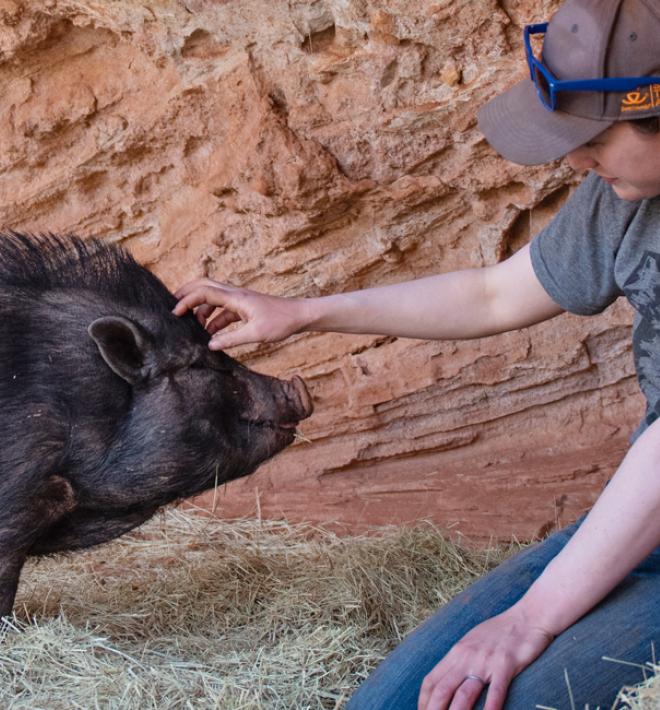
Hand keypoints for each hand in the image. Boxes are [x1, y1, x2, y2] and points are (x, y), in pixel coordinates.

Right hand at [173, 278, 306, 349]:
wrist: (299, 316)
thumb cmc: (281, 322)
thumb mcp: (256, 334)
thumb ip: (231, 340)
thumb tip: (210, 345)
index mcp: (236, 298)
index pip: (204, 293)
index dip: (186, 301)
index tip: (175, 314)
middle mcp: (235, 295)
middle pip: (204, 286)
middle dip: (187, 294)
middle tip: (173, 307)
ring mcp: (239, 300)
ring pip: (212, 299)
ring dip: (200, 310)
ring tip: (192, 328)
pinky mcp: (244, 308)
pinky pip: (222, 310)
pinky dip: (213, 319)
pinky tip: (209, 334)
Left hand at [418, 605, 553, 709]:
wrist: (528, 616)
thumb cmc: (501, 632)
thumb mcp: (473, 642)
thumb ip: (460, 660)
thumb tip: (448, 680)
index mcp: (457, 652)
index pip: (431, 680)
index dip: (424, 701)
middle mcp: (467, 656)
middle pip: (442, 690)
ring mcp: (485, 660)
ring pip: (464, 694)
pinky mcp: (506, 664)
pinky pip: (496, 691)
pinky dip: (489, 708)